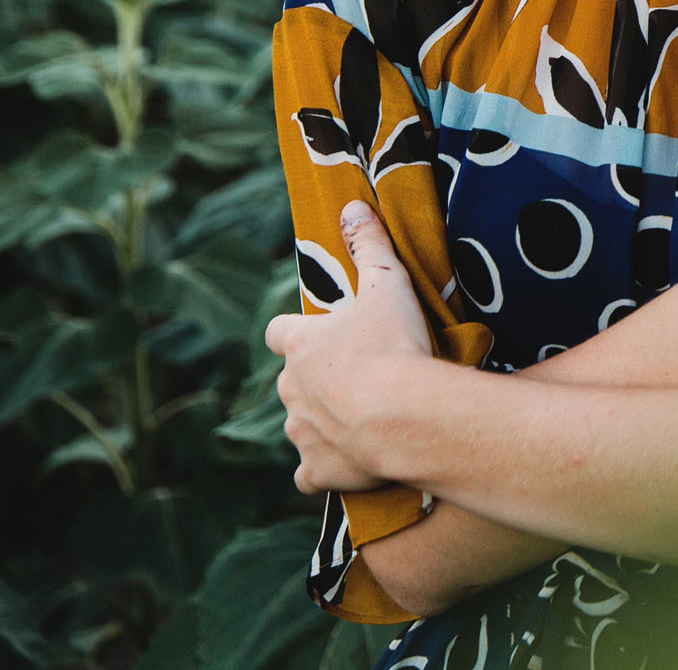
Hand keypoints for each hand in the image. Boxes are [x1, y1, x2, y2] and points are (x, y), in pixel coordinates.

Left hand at [263, 198, 439, 496]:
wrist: (398, 415)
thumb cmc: (392, 343)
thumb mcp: (386, 282)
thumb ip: (369, 244)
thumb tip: (351, 204)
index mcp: (300, 345)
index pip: (278, 333)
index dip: (294, 332)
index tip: (316, 333)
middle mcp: (288, 389)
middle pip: (290, 382)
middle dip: (316, 380)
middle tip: (360, 376)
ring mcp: (299, 432)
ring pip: (299, 425)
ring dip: (322, 422)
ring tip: (364, 419)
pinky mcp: (316, 469)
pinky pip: (309, 473)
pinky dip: (323, 468)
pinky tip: (347, 463)